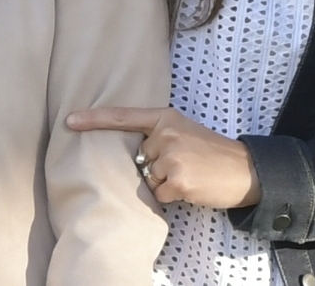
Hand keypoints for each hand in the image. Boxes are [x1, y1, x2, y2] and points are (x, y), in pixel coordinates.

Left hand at [67, 106, 261, 208]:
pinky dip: (173, 196)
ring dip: (165, 184)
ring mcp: (171, 156)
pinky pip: (159, 195)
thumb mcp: (186, 132)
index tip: (69, 120)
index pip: (124, 117)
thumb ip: (159, 136)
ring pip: (148, 179)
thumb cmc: (213, 153)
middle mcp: (166, 134)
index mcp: (166, 118)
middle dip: (156, 168)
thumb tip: (136, 156)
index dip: (94, 119)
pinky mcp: (176, 179)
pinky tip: (192, 186)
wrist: (245, 168)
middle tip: (185, 164)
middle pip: (139, 160)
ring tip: (190, 175)